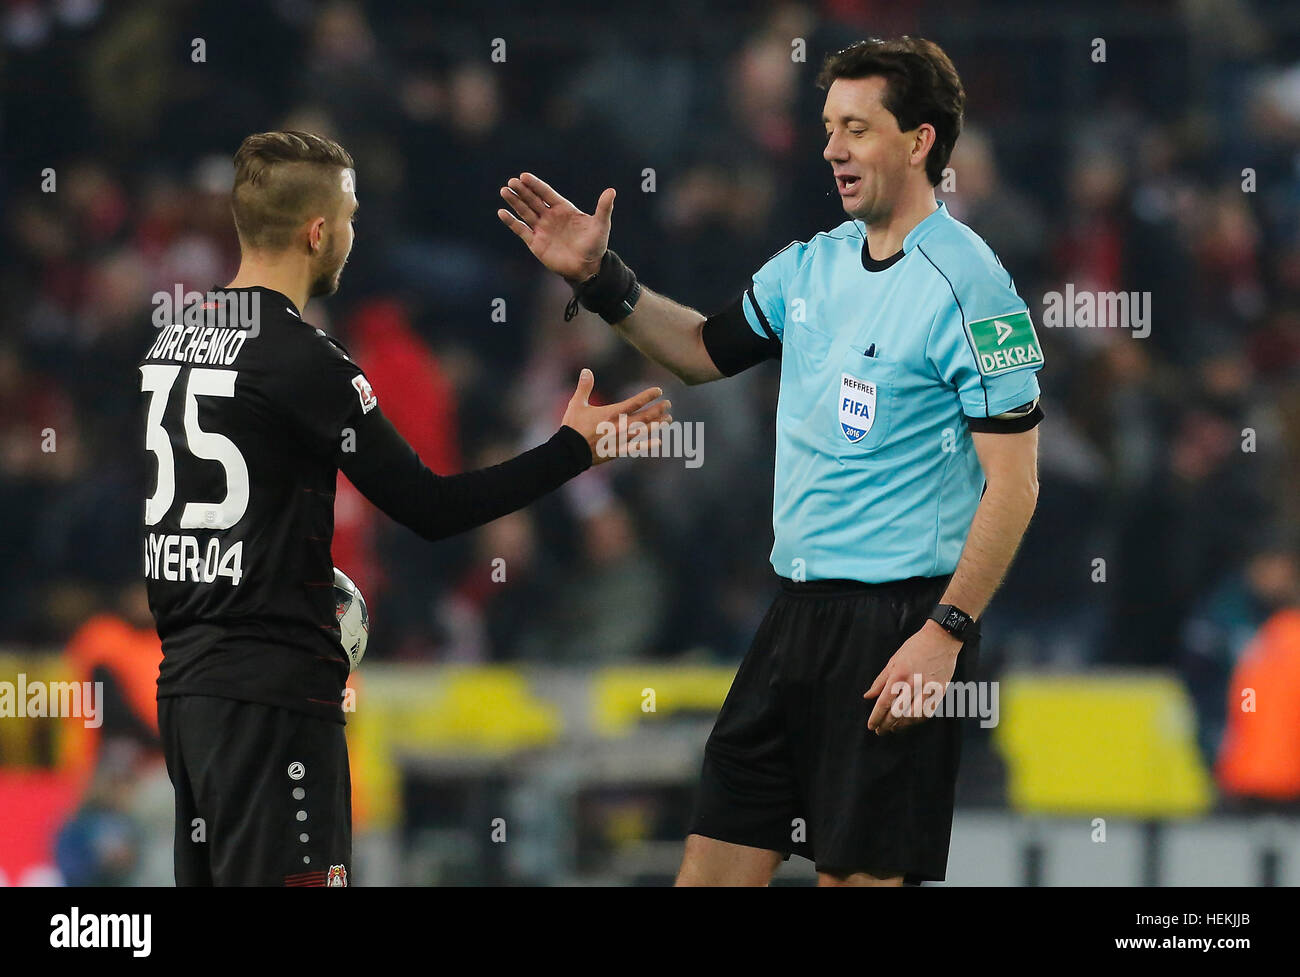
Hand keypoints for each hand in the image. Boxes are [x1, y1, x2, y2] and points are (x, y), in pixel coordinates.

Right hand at [498, 172, 613, 281]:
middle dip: (522, 191)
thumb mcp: (601, 225)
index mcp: (564, 209)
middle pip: (533, 200)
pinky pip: (521, 230)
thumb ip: (603, 208)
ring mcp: (542, 229)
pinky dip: (511, 222)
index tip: (524, 176)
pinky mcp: (535, 243)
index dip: (536, 185)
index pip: (547, 194)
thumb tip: (611, 191)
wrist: (587, 268)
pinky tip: (502, 212)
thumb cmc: (595, 246)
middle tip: (511, 182)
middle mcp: (551, 217)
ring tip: (504, 191)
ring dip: (515, 202)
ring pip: (525, 212)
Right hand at [561, 369, 670, 466]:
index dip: (648, 396)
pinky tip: (659, 442)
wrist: (568, 451)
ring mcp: (619, 439)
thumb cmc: (573, 427)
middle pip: (644, 417)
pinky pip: (636, 447)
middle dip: (658, 410)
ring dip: (657, 425)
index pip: (634, 402)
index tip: (659, 391)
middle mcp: (619, 426)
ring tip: (669, 420)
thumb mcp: (577, 404)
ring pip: (644, 431)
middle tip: (668, 405)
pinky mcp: (617, 451)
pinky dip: (648, 444)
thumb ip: (584, 387)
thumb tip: (587, 370)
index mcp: (611, 413)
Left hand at [864, 621, 962, 734]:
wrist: (941, 640)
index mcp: (898, 675)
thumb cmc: (914, 648)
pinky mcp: (939, 692)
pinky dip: (917, 720)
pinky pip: (927, 712)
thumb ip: (880, 680)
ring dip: (901, 726)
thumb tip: (868, 696)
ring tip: (893, 729)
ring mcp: (928, 689)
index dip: (876, 717)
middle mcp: (913, 684)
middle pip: (897, 712)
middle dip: (886, 724)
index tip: (871, 725)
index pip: (884, 702)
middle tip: (879, 731)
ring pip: (912, 716)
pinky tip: (910, 722)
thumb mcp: (893, 661)